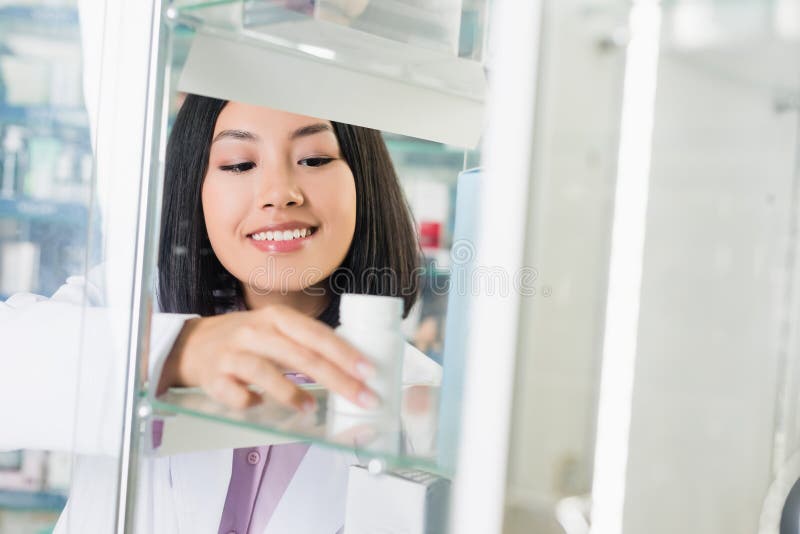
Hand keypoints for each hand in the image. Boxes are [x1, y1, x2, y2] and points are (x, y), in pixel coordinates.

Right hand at [158, 305, 377, 411]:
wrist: (190, 344)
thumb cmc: (244, 339)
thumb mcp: (274, 329)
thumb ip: (304, 342)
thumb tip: (349, 364)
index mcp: (276, 318)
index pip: (316, 334)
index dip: (344, 353)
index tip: (368, 371)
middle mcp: (255, 332)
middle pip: (300, 355)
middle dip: (336, 379)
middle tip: (361, 397)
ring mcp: (232, 354)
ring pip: (265, 372)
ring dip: (292, 393)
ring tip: (312, 407)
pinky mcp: (213, 377)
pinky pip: (235, 394)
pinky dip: (249, 402)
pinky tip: (259, 405)